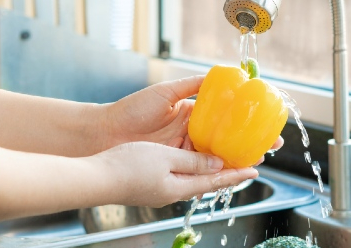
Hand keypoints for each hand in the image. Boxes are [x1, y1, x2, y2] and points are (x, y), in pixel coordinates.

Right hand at [92, 142, 257, 206]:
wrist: (94, 178)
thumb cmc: (127, 166)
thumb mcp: (165, 158)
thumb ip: (193, 161)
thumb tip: (218, 164)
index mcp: (180, 187)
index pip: (216, 181)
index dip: (237, 174)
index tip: (256, 169)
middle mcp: (173, 192)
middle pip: (207, 181)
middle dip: (227, 171)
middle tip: (245, 161)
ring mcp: (160, 190)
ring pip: (193, 178)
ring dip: (210, 169)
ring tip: (223, 158)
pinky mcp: (149, 185)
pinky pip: (179, 175)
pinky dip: (192, 166)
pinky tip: (191, 159)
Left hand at [101, 76, 284, 162]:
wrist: (106, 132)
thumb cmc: (132, 109)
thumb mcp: (166, 92)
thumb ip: (192, 84)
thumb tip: (218, 74)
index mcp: (192, 114)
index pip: (225, 118)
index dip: (245, 121)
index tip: (264, 120)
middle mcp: (192, 133)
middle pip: (227, 140)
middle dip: (250, 143)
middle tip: (271, 145)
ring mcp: (185, 151)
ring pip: (217, 156)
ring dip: (238, 159)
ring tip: (258, 158)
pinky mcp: (176, 164)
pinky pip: (200, 169)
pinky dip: (216, 171)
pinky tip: (232, 171)